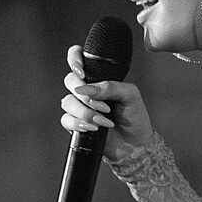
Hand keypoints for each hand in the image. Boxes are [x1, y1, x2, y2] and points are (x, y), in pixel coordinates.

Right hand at [61, 45, 153, 162]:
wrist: (135, 144)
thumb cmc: (135, 116)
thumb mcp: (130, 95)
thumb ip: (110, 86)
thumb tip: (84, 88)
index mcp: (98, 77)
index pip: (77, 57)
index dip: (74, 59)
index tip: (82, 72)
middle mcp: (86, 90)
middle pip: (70, 81)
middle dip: (85, 95)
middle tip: (105, 107)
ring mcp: (79, 106)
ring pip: (67, 102)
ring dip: (86, 112)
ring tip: (104, 121)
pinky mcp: (75, 124)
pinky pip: (66, 119)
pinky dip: (79, 123)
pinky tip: (94, 128)